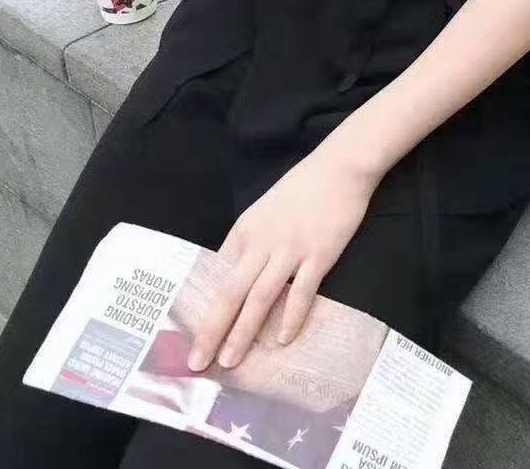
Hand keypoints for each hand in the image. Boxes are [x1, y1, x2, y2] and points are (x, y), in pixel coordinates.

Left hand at [186, 145, 381, 371]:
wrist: (339, 167)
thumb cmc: (302, 188)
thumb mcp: (265, 210)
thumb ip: (251, 240)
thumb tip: (236, 273)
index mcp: (245, 230)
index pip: (217, 275)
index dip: (204, 307)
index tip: (191, 335)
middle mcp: (262, 242)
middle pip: (231, 292)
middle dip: (211, 330)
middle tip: (196, 362)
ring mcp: (291, 249)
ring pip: (260, 297)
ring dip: (242, 332)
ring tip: (230, 361)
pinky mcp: (319, 254)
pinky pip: (302, 292)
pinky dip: (291, 317)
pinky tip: (282, 340)